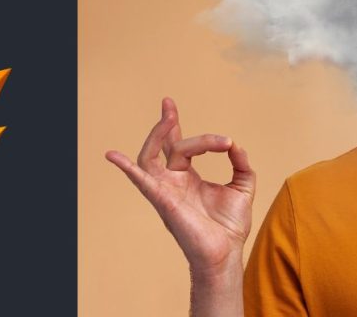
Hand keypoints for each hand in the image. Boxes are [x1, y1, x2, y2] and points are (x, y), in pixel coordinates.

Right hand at [105, 98, 255, 277]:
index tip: (170, 104)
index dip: (174, 125)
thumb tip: (236, 145)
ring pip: (151, 156)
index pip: (179, 146)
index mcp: (190, 178)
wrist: (225, 252)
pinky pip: (141, 181)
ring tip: (169, 117)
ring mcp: (166, 190)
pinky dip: (126, 168)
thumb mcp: (243, 186)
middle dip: (167, 124)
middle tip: (169, 105)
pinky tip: (113, 155)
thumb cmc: (229, 226)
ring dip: (158, 135)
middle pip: (167, 146)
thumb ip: (241, 163)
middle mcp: (174, 181)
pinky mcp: (163, 199)